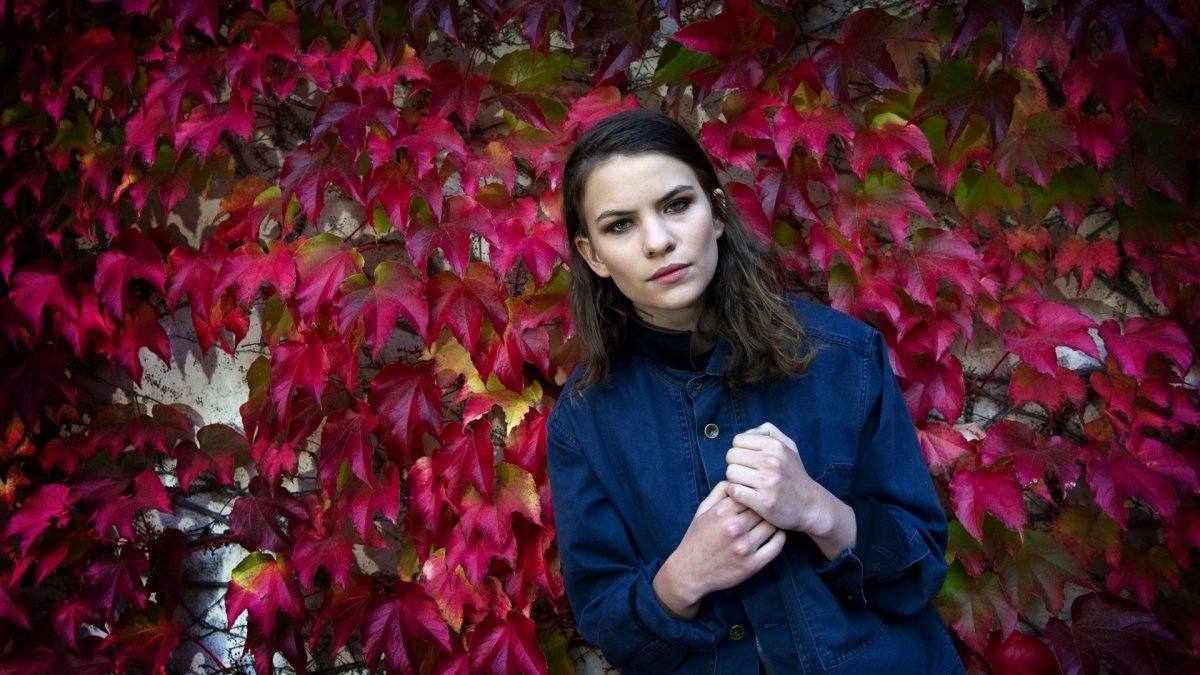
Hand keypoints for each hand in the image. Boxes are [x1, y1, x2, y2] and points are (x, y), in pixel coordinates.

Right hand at [653, 481, 785, 619]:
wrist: (689, 572)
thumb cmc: (696, 538)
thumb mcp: (702, 510)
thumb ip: (719, 492)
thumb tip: (736, 479)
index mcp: (721, 512)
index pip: (749, 493)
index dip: (754, 493)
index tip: (757, 495)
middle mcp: (734, 529)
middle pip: (762, 508)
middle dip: (765, 506)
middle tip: (769, 506)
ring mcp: (744, 548)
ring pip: (771, 525)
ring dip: (774, 521)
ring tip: (774, 519)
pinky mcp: (752, 565)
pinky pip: (776, 546)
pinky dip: (780, 537)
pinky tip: (776, 533)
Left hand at [725, 422, 855, 558]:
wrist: (810, 505)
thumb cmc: (794, 474)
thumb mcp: (789, 446)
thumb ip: (768, 431)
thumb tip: (746, 433)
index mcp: (775, 445)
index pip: (737, 440)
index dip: (739, 450)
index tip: (747, 461)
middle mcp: (772, 461)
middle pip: (731, 456)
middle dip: (735, 464)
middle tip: (746, 474)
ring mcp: (768, 482)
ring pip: (730, 473)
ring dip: (734, 480)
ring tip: (746, 484)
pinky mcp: (763, 501)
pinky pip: (734, 491)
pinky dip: (736, 494)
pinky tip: (746, 496)